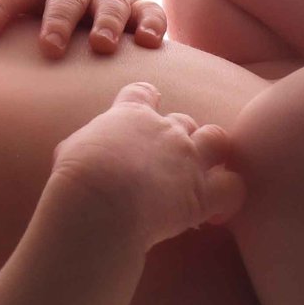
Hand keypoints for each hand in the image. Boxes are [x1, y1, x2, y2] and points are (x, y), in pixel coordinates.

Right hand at [53, 83, 244, 241]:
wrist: (97, 203)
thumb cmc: (76, 179)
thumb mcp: (70, 150)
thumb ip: (87, 144)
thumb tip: (85, 153)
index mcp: (130, 114)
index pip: (145, 92)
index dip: (148, 101)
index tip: (146, 113)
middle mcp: (166, 130)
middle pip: (185, 120)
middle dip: (180, 138)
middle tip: (168, 161)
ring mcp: (189, 159)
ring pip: (217, 140)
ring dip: (213, 154)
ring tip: (203, 175)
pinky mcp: (202, 193)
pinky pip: (233, 187)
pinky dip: (229, 196)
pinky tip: (215, 212)